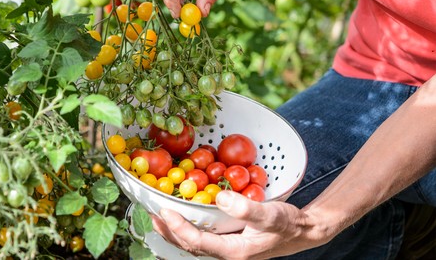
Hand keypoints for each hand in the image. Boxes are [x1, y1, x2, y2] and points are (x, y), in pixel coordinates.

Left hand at [152, 191, 330, 259]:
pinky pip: (202, 237)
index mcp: (234, 252)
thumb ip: (246, 209)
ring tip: (159, 217)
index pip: (198, 243)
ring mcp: (227, 248)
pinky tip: (183, 216)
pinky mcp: (229, 241)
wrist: (302, 231)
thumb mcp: (270, 215)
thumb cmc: (287, 225)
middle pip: (190, 246)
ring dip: (175, 231)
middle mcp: (227, 253)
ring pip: (194, 243)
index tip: (165, 211)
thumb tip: (221, 198)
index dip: (179, 228)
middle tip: (151, 215)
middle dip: (169, 232)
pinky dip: (188, 227)